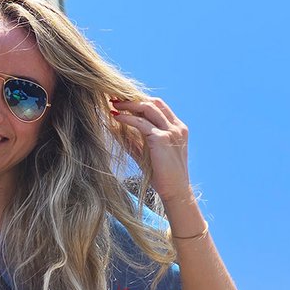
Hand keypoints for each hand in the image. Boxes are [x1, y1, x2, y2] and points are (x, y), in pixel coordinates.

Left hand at [110, 96, 191, 210]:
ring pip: (148, 108)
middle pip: (154, 102)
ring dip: (129, 105)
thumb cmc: (161, 174)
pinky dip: (128, 118)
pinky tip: (116, 118)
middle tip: (114, 99)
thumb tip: (113, 128)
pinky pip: (142, 123)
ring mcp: (171, 131)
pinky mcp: (162, 139)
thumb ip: (132, 140)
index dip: (140, 100)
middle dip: (133, 99)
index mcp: (177, 128)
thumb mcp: (145, 153)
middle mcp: (176, 127)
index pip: (158, 106)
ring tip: (113, 105)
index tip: (123, 101)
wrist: (174, 191)